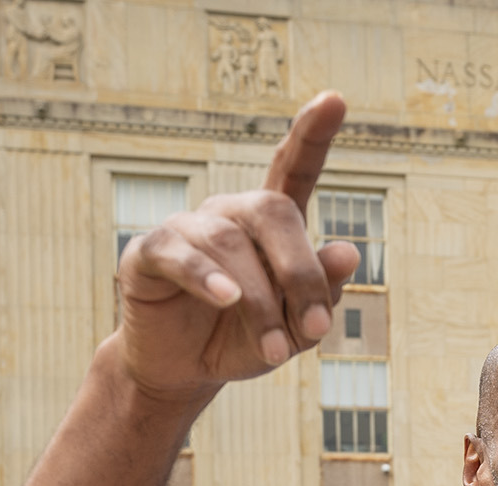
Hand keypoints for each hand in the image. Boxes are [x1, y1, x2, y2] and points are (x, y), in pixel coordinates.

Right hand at [114, 93, 361, 401]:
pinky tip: (226, 299)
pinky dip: (206, 277)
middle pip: (272, 210)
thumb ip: (320, 294)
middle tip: (316, 329)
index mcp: (268, 225)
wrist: (182, 373)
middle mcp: (229, 214)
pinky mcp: (148, 254)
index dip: (312, 134)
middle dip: (300, 271)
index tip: (335, 99)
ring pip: (230, 244)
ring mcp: (186, 229)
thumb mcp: (291, 328)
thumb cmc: (239, 341)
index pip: (293, 168)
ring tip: (277, 352)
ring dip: (261, 303)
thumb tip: (349, 251)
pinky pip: (179, 254)